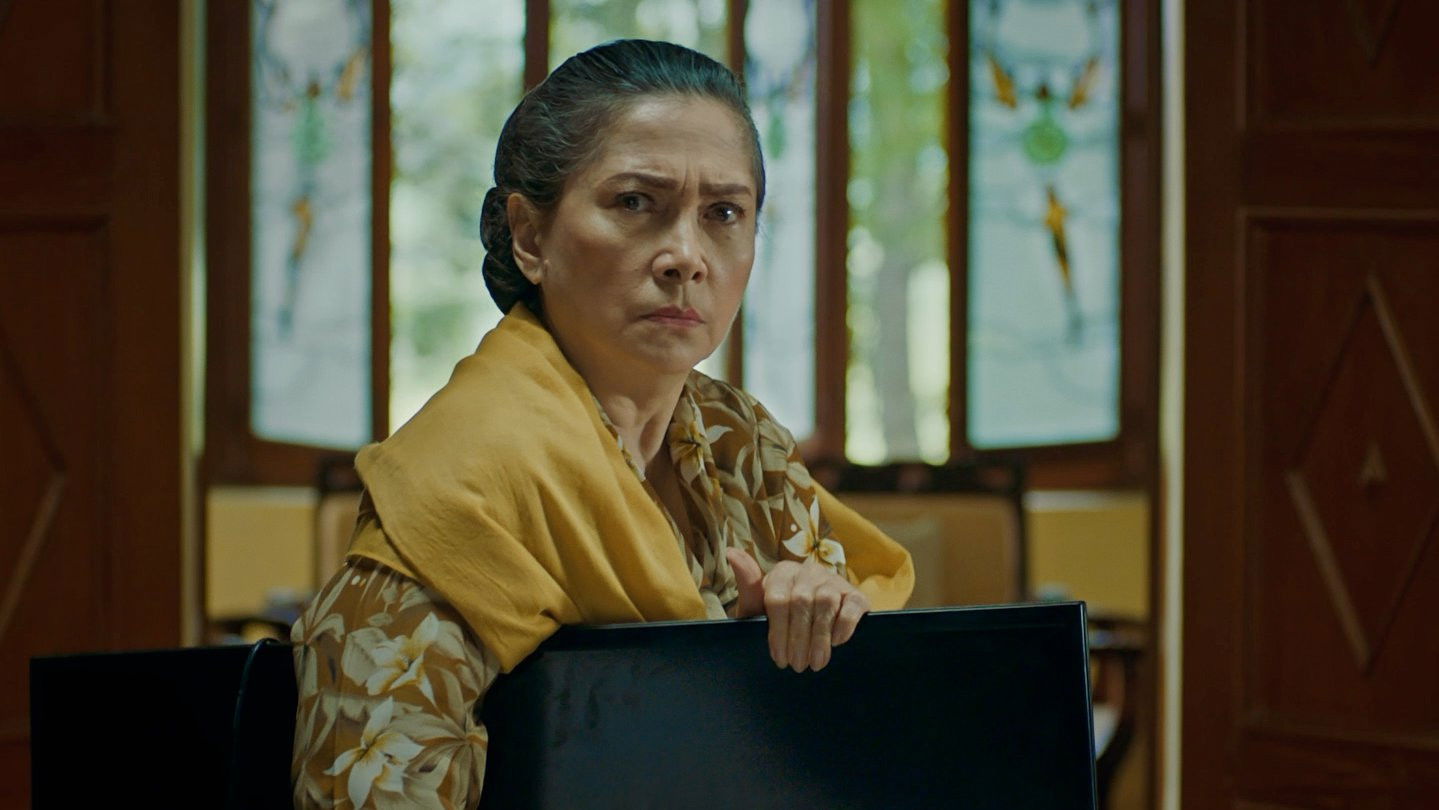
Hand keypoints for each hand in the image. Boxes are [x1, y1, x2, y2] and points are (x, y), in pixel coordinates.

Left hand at [726, 547, 869, 671]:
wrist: (812, 630)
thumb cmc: (780, 620)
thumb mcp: (758, 609)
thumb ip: (747, 586)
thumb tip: (732, 553)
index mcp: (782, 572)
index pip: (778, 599)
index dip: (778, 631)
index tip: (778, 657)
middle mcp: (808, 571)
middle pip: (801, 602)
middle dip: (798, 639)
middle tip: (797, 666)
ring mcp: (833, 580)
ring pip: (826, 603)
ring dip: (820, 637)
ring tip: (815, 662)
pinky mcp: (855, 594)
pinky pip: (852, 606)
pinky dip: (844, 626)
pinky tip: (837, 643)